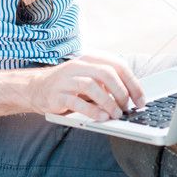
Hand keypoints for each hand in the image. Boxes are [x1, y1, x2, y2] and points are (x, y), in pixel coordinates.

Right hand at [28, 52, 145, 120]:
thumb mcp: (89, 77)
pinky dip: (92, 110)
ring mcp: (67, 79)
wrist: (36, 88)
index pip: (118, 65)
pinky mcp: (57, 94)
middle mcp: (79, 66)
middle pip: (106, 73)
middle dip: (122, 92)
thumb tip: (133, 97)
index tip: (141, 100)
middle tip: (128, 108)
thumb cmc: (69, 85)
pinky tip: (102, 117)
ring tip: (116, 115)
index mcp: (90, 59)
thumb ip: (107, 82)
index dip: (133, 83)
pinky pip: (77, 102)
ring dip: (108, 102)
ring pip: (92, 86)